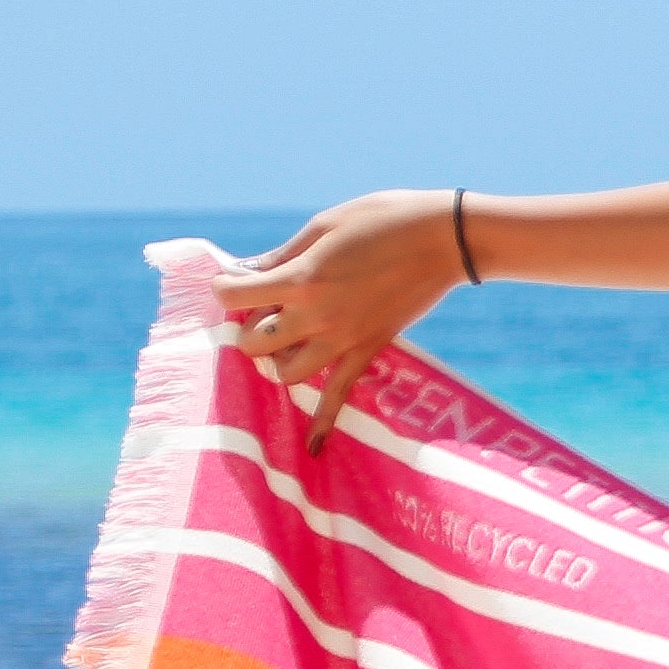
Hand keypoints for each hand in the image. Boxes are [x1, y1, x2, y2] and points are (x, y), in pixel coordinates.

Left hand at [208, 190, 466, 441]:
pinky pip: (340, 395)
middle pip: (253, 342)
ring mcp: (342, 338)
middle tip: (263, 310)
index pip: (235, 296)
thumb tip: (244, 272)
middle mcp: (316, 315)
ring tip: (286, 342)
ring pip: (286, 373)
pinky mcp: (367, 350)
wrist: (443, 238)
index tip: (234, 282)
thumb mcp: (323, 226)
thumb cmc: (382, 219)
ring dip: (277, 359)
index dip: (225, 288)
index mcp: (301, 278)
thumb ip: (281, 255)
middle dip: (248, 326)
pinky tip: (313, 450)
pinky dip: (324, 423)